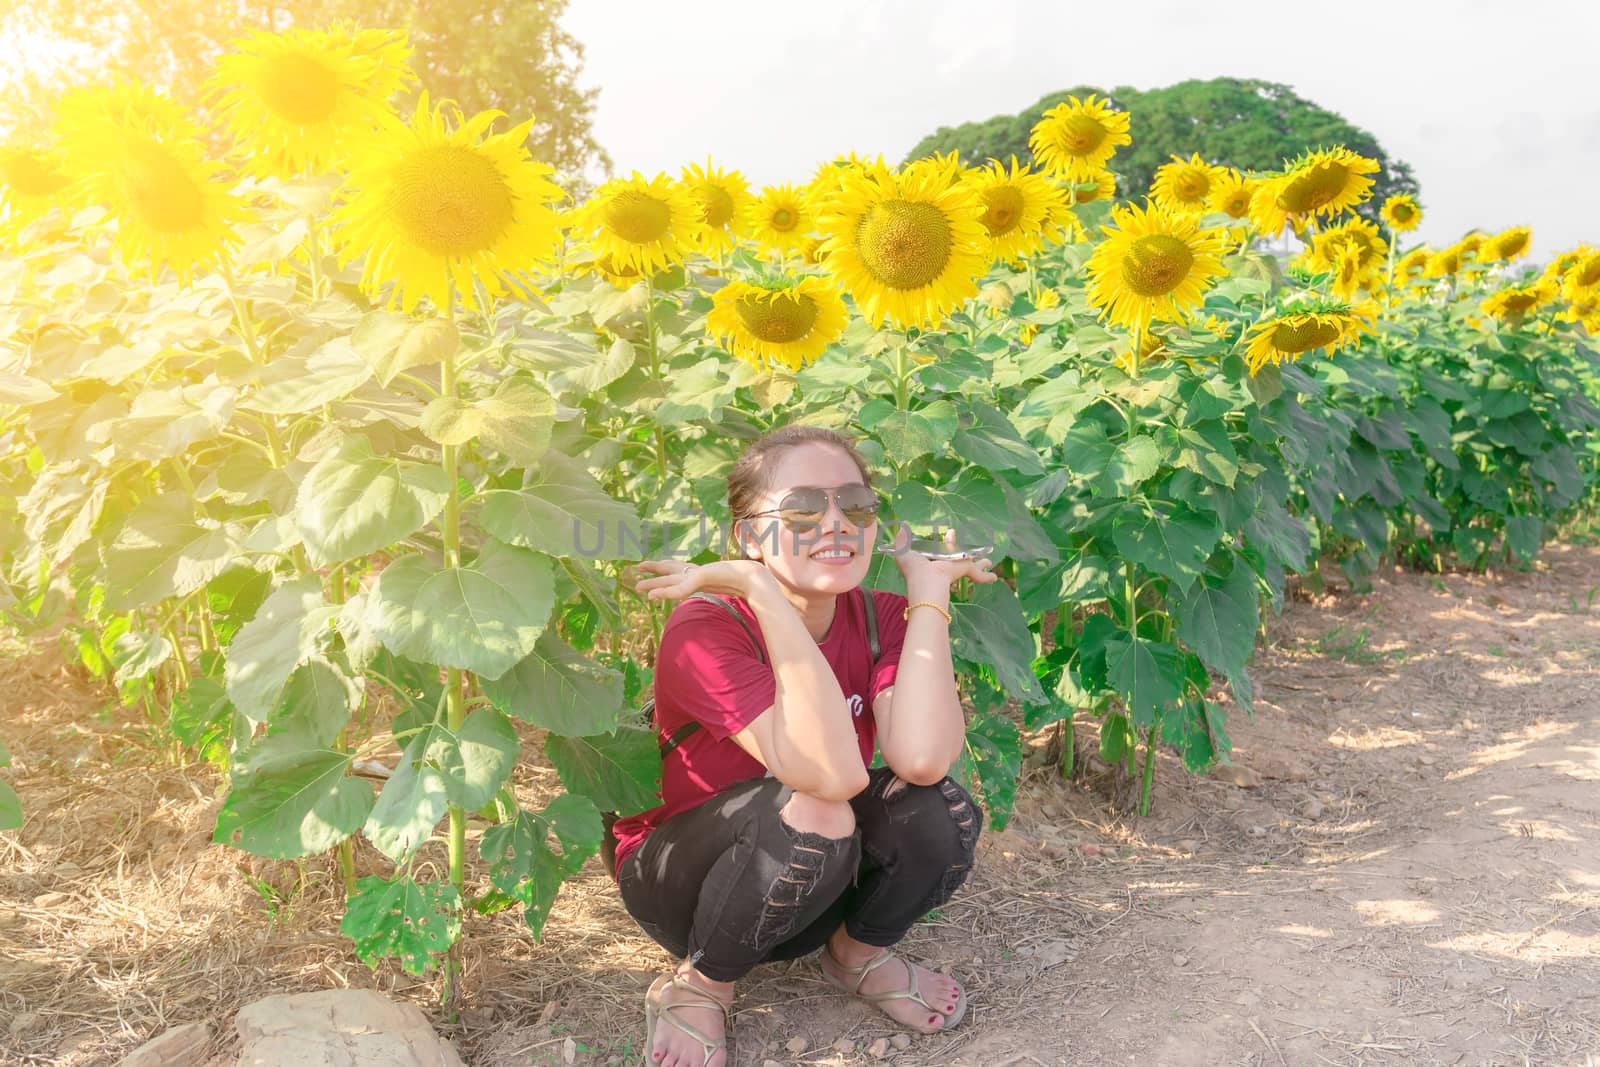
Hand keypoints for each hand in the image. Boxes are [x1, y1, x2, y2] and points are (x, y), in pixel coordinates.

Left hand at [630, 558, 777, 601]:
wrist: (757, 578)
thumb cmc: (748, 584)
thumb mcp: (730, 589)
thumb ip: (723, 588)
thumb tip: (727, 594)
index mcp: (703, 573)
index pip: (679, 569)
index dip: (665, 568)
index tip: (652, 567)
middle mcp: (698, 571)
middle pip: (670, 569)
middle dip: (653, 569)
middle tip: (635, 569)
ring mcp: (700, 573)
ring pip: (670, 579)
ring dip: (653, 583)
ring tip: (636, 587)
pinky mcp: (702, 576)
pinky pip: (680, 587)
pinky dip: (666, 592)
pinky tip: (653, 596)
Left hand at [887, 525, 998, 591]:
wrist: (926, 580)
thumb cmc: (913, 568)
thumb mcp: (904, 550)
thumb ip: (903, 539)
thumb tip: (901, 527)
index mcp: (932, 560)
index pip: (939, 550)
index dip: (945, 543)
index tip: (951, 533)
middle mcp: (946, 564)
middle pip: (957, 556)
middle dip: (963, 552)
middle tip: (967, 549)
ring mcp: (957, 568)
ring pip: (972, 564)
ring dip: (981, 563)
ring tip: (989, 562)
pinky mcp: (966, 570)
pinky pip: (978, 575)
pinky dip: (986, 577)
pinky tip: (995, 577)